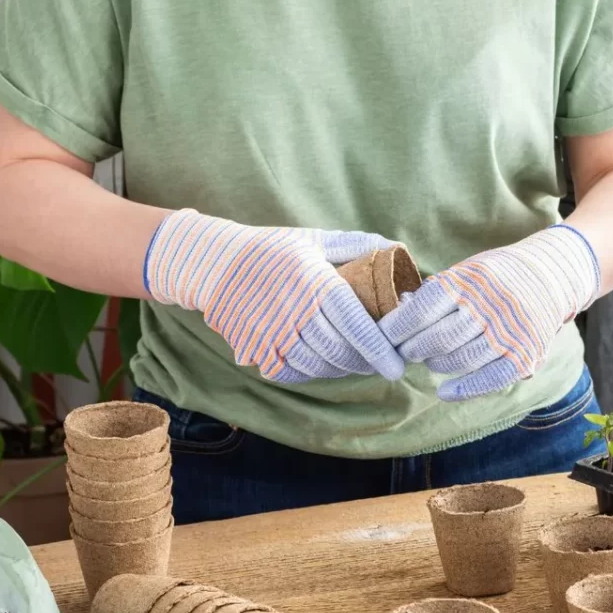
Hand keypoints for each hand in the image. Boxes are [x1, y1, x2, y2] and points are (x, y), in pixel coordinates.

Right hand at [144, 210, 403, 382]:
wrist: (215, 265)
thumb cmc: (272, 250)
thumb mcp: (313, 239)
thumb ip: (356, 244)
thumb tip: (396, 249)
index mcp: (313, 282)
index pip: (354, 324)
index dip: (378, 349)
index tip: (397, 367)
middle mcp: (292, 311)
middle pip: (340, 351)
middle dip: (366, 362)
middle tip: (383, 364)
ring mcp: (271, 334)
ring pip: (319, 366)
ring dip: (342, 369)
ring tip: (357, 363)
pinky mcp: (256, 349)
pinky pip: (294, 372)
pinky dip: (315, 372)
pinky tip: (327, 364)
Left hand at [380, 225, 599, 400]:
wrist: (551, 275)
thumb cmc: (496, 276)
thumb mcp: (466, 272)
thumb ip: (435, 294)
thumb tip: (396, 316)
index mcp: (468, 282)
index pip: (422, 309)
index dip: (396, 327)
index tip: (383, 337)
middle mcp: (488, 307)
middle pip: (438, 338)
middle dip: (413, 349)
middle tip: (404, 352)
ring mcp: (508, 333)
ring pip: (460, 360)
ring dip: (436, 365)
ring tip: (429, 360)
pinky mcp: (524, 354)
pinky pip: (489, 379)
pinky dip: (463, 389)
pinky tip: (445, 392)